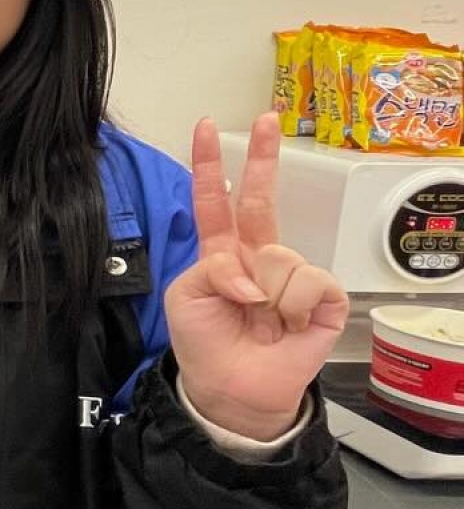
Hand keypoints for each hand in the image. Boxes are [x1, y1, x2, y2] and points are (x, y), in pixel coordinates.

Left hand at [166, 114, 349, 440]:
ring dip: (262, 292)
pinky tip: (287, 326)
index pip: (214, 202)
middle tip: (267, 119)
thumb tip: (252, 275)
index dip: (211, 167)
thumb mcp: (185, 299)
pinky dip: (290, 306)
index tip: (206, 128)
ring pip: (277, 256)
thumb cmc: (205, 343)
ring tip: (260, 320)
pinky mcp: (323, 298)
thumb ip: (210, 269)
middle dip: (263, 157)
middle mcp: (258, 257)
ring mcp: (292, 275)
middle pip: (260, 200)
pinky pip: (306, 281)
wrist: (231, 389)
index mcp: (221, 252)